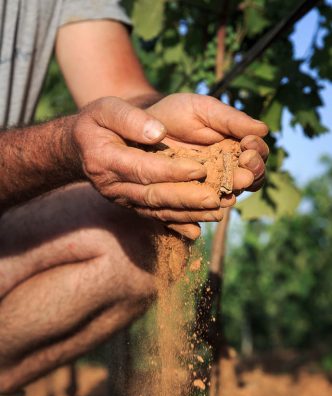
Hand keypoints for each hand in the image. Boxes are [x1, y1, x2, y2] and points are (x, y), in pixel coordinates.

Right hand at [71, 97, 224, 225]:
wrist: (80, 147)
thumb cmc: (95, 123)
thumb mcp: (105, 109)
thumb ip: (130, 118)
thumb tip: (158, 132)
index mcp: (105, 160)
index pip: (142, 168)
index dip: (171, 171)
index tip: (200, 169)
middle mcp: (112, 186)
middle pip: (152, 195)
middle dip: (185, 198)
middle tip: (215, 198)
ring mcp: (121, 199)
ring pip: (156, 211)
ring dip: (187, 214)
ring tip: (216, 212)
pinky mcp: (130, 206)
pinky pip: (154, 217)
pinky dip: (176, 223)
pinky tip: (198, 229)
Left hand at [146, 93, 268, 237]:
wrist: (141, 128)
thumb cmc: (176, 114)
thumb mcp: (203, 110)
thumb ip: (230, 120)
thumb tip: (264, 129)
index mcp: (234, 149)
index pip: (256, 157)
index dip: (257, 152)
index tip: (249, 143)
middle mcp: (225, 171)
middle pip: (249, 180)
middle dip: (250, 173)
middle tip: (244, 166)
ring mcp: (206, 188)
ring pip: (227, 197)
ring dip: (230, 194)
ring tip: (227, 190)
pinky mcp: (186, 201)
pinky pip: (198, 212)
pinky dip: (202, 214)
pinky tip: (205, 212)